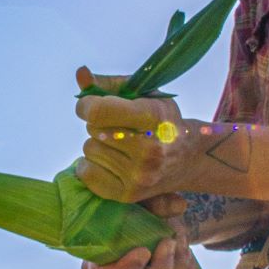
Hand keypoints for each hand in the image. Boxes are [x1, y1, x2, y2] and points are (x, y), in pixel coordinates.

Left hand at [73, 66, 190, 202]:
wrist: (188, 157)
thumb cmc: (161, 119)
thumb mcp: (144, 94)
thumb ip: (109, 84)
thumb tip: (81, 73)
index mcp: (153, 118)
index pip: (98, 112)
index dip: (87, 106)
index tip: (90, 105)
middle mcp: (148, 150)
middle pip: (92, 130)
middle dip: (98, 124)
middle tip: (118, 127)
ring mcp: (139, 176)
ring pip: (88, 150)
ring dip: (97, 144)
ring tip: (119, 145)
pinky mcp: (128, 195)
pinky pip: (86, 173)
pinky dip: (91, 165)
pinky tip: (110, 160)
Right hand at [81, 193, 197, 268]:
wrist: (152, 224)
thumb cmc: (137, 211)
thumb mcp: (141, 202)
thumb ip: (154, 203)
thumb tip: (179, 206)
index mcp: (97, 261)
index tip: (145, 250)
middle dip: (160, 266)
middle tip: (171, 241)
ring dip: (177, 266)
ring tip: (180, 241)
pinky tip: (187, 256)